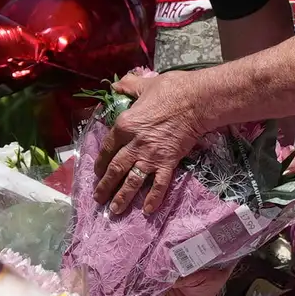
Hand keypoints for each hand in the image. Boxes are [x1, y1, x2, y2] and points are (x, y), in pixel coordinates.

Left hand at [98, 68, 217, 213]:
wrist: (197, 101)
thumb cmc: (171, 90)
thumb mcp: (144, 85)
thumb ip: (128, 86)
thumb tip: (116, 85)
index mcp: (125, 125)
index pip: (107, 148)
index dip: (101, 162)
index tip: (97, 172)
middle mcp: (134, 144)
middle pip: (115, 168)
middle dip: (105, 186)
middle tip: (98, 199)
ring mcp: (151, 156)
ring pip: (132, 180)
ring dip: (122, 197)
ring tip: (114, 210)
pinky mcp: (168, 162)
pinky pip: (158, 184)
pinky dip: (153, 198)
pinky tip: (147, 211)